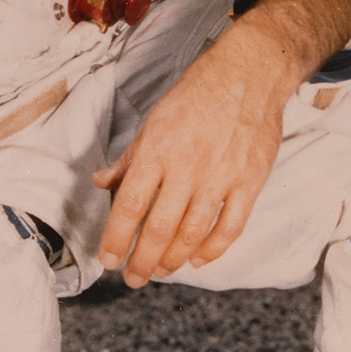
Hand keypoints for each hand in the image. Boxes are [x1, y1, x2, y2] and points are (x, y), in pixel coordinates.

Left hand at [94, 0, 350, 286]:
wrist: (249, 74)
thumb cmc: (197, 94)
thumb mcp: (153, 120)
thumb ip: (128, 158)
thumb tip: (100, 182)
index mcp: (158, 150)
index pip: (130, 206)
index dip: (117, 239)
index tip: (108, 260)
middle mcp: (187, 167)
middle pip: (160, 228)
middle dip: (143, 260)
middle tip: (134, 277)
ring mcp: (221, 176)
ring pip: (193, 233)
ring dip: (173, 259)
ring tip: (160, 271)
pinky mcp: (250, 181)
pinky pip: (230, 227)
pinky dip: (213, 249)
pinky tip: (198, 259)